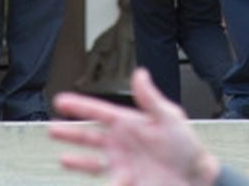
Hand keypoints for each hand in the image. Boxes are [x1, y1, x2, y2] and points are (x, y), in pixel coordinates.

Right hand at [50, 68, 221, 185]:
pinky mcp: (125, 182)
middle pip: (89, 136)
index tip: (60, 100)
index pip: (99, 112)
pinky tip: (97, 179)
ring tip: (62, 159)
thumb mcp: (169, 118)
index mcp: (129, 123)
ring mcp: (122, 163)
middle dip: (70, 132)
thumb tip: (139, 73)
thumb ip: (150, 98)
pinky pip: (106, 182)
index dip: (79, 106)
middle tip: (52, 128)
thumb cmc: (186, 146)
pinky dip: (102, 183)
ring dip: (77, 160)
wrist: (196, 179)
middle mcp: (122, 143)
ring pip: (92, 161)